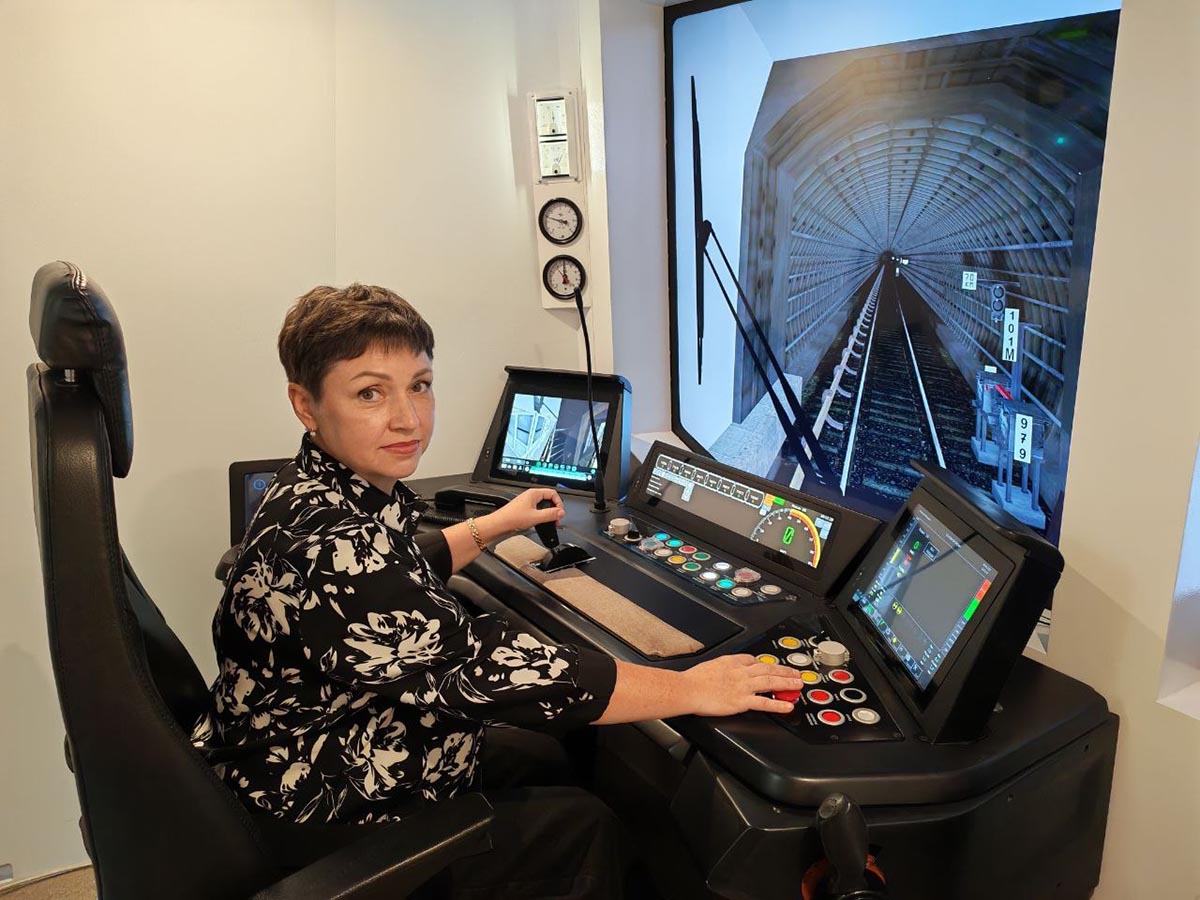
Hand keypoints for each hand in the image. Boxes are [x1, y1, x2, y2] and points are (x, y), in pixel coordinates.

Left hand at [482, 488, 563, 538]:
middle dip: (554, 509)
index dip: (558, 503)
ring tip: (550, 522)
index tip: (559, 513)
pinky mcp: (525, 510)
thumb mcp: (535, 517)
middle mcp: (530, 496)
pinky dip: (542, 517)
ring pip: (543, 506)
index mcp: (533, 493)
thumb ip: (550, 514)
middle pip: (549, 499)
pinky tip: (540, 523)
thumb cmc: (512, 518)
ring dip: (548, 514)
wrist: (499, 524)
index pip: (552, 493)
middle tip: (556, 519)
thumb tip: (561, 512)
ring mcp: (527, 503)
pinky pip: (537, 511)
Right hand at [680, 655, 806, 715]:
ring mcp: (743, 687)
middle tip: (797, 674)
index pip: (754, 660)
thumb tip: (726, 669)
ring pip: (770, 682)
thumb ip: (723, 666)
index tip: (774, 667)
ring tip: (798, 685)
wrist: (688, 689)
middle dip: (784, 671)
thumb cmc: (694, 680)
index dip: (766, 664)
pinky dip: (778, 704)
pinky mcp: (741, 701)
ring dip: (787, 683)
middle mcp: (741, 672)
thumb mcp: (711, 664)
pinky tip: (787, 706)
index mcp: (733, 662)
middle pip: (768, 669)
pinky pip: (764, 703)